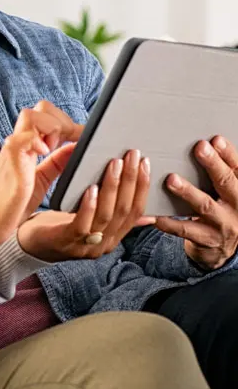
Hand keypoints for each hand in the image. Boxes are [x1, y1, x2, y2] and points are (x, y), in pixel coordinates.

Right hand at [0, 100, 82, 249]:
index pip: (47, 115)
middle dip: (62, 120)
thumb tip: (76, 147)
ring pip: (31, 115)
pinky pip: (22, 138)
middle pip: (40, 108)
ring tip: (54, 149)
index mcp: (27, 145)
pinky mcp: (10, 161)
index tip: (85, 137)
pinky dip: (36, 140)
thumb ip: (57, 163)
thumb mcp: (42, 179)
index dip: (67, 122)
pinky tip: (45, 152)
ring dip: (50, 127)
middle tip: (73, 142)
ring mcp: (13, 149)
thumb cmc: (13, 204)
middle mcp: (19, 142)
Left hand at [18, 149, 151, 261]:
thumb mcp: (91, 218)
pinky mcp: (66, 242)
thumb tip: (146, 210)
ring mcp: (86, 246)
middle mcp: (104, 244)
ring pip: (106, 215)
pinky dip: (89, 205)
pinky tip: (91, 187)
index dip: (142, 186)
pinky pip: (82, 224)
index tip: (145, 162)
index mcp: (113, 236)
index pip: (136, 211)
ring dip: (112, 187)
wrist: (29, 244)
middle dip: (131, 181)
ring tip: (114, 164)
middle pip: (124, 210)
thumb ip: (114, 212)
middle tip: (132, 156)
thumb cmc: (60, 225)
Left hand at [155, 136, 237, 270]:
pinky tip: (157, 216)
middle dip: (213, 165)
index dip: (228, 155)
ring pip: (205, 206)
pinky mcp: (208, 240)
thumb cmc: (220, 210)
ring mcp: (223, 225)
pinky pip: (187, 230)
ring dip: (188, 191)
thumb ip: (218, 173)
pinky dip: (171, 223)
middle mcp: (237, 207)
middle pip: (226, 183)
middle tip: (200, 148)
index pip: (237, 170)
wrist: (222, 248)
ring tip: (172, 180)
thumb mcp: (226, 193)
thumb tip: (203, 145)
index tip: (216, 140)